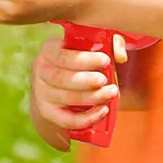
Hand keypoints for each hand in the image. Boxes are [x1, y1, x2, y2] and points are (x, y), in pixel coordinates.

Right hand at [30, 32, 128, 151]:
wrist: (56, 83)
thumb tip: (121, 56)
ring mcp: (41, 94)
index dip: (85, 59)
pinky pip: (66, 120)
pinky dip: (86, 118)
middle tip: (106, 80)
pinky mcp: (47, 113)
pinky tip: (103, 110)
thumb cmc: (78, 58)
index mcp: (48, 50)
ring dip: (92, 97)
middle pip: (62, 79)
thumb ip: (110, 43)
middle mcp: (40, 71)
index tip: (106, 60)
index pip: (64, 56)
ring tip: (111, 92)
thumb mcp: (89, 44)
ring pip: (66, 98)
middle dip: (87, 80)